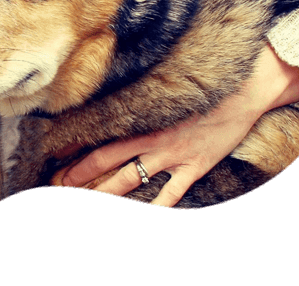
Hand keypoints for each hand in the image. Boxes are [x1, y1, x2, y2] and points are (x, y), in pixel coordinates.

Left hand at [53, 43, 298, 206]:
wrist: (243, 89)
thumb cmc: (202, 84)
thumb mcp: (166, 86)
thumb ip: (142, 96)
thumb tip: (116, 98)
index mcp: (143, 117)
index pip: (100, 137)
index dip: (77, 151)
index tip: (55, 158)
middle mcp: (153, 138)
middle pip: (107, 161)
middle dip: (80, 176)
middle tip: (57, 184)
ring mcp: (173, 156)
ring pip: (131, 179)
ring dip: (106, 193)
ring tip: (87, 199)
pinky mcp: (195, 166)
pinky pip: (172, 193)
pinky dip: (158, 206)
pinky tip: (146, 215)